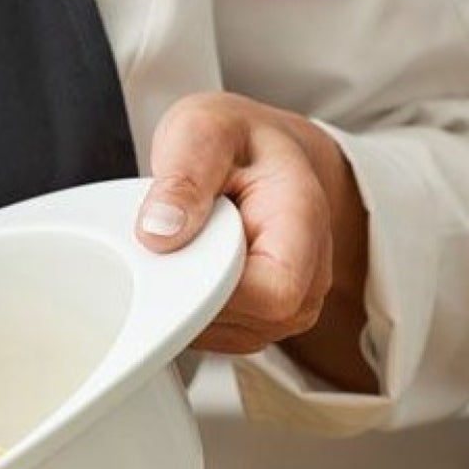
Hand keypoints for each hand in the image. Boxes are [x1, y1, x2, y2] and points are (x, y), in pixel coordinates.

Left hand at [133, 92, 377, 393]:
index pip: (272, 293)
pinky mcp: (261, 324)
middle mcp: (310, 277)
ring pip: (223, 336)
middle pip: (245, 323)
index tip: (174, 252)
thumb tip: (159, 233)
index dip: (213, 286)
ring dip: (185, 301)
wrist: (260, 152)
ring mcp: (289, 308)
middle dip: (189, 291)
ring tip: (186, 247)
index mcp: (304, 223)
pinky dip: (186, 309)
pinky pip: (212, 338)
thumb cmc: (238, 142)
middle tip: (170, 238)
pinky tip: (186, 268)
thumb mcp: (203, 130)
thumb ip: (184, 176)